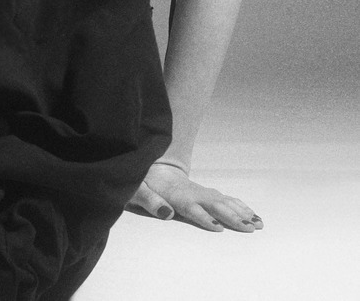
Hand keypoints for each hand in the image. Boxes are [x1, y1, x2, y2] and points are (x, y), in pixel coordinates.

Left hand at [125, 162, 262, 231]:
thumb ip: (149, 201)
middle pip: (214, 205)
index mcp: (175, 194)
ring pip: (225, 202)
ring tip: (257, 225)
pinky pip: (228, 200)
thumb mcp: (139, 190)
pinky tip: (254, 216)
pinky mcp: (208, 193)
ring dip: (242, 213)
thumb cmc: (144, 182)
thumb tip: (165, 213)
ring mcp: (202, 192)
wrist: (152, 167)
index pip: (191, 207)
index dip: (203, 217)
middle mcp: (193, 193)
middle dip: (232, 217)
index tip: (217, 227)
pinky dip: (242, 207)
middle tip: (248, 229)